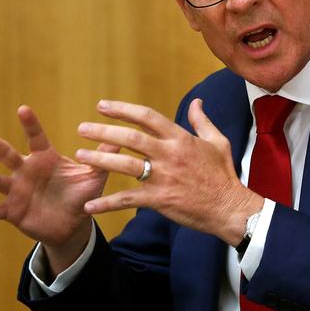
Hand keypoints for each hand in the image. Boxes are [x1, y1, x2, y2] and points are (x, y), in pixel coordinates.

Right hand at [0, 105, 119, 268]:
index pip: (36, 138)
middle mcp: (27, 170)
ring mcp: (17, 190)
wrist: (72, 224)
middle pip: (8, 154)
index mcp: (46, 159)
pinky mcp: (12, 210)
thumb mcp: (95, 176)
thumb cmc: (82, 194)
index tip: (23, 109)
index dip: (30, 124)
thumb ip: (105, 157)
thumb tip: (122, 136)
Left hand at [75, 98, 263, 245]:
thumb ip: (202, 121)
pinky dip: (107, 204)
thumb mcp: (217, 142)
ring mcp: (163, 177)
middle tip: (82, 128)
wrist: (229, 208)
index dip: (123, 109)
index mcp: (180, 139)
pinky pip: (127, 199)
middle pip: (130, 137)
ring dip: (99, 160)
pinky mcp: (159, 199)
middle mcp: (169, 154)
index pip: (147, 117)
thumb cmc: (223, 175)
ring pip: (125, 164)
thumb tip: (197, 102)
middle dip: (103, 131)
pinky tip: (90, 206)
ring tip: (80, 156)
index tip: (103, 106)